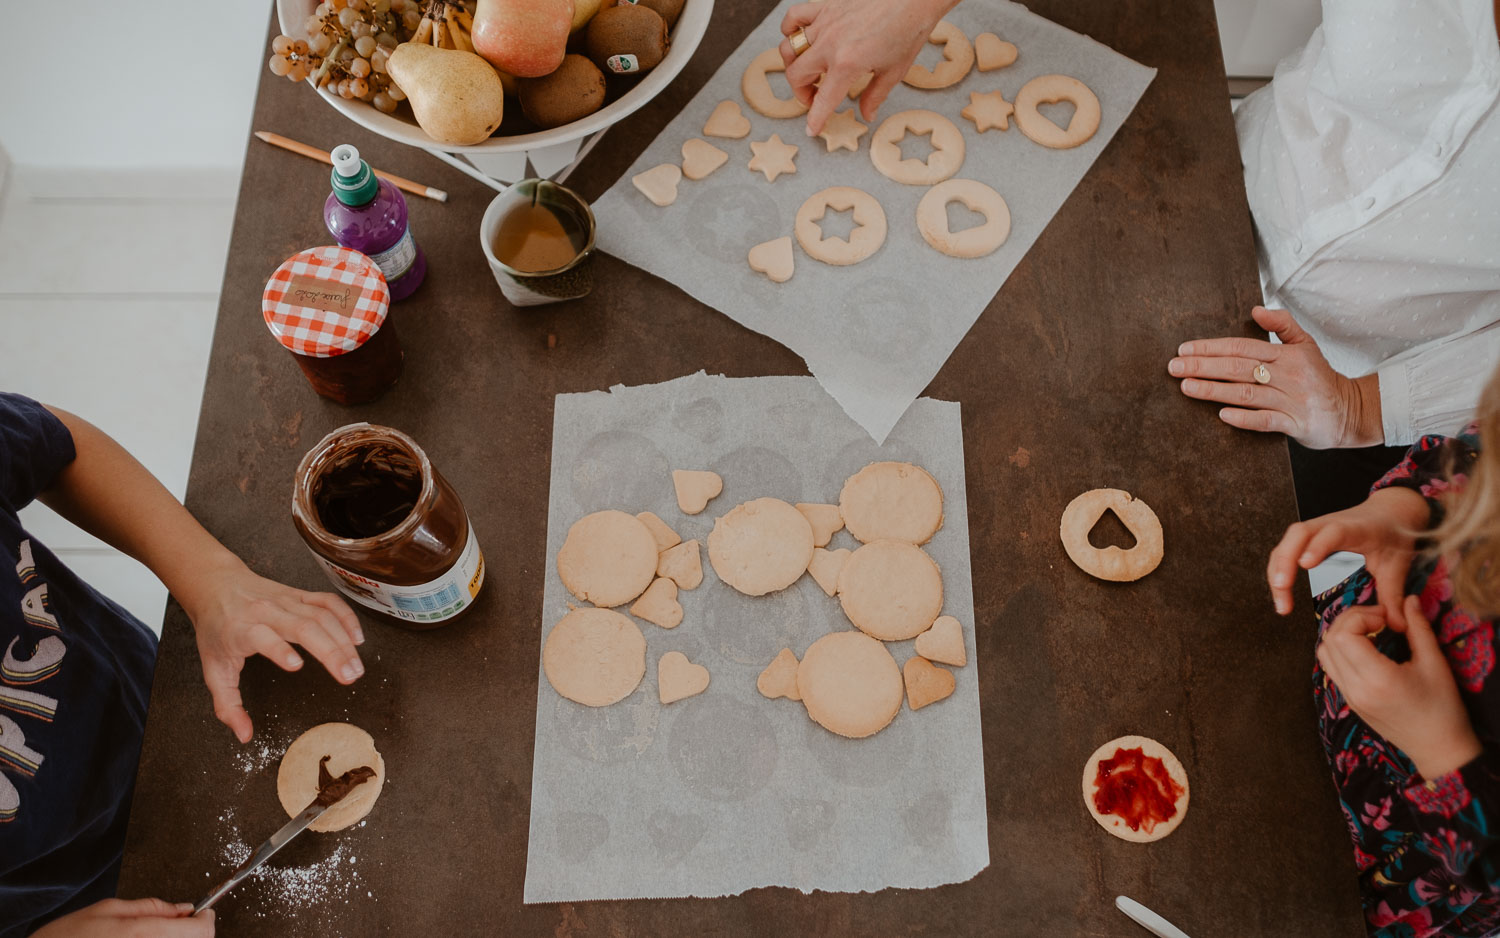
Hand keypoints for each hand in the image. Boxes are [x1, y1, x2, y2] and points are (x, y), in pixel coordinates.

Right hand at [32, 899, 213, 937]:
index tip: (205, 912)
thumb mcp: (108, 908)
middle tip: (183, 921)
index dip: (207, 919)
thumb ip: (151, 907)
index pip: (200, 931)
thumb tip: (184, 908)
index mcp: (142, 932)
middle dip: (194, 930)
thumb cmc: (68, 937)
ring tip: (160, 931)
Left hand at [182, 554, 363, 742]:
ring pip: (321, 616)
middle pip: (304, 627)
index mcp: (241, 630)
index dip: (278, 649)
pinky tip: (357, 638)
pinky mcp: (300, 594)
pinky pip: (329, 601)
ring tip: (356, 667)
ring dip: (343, 641)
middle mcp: (266, 613)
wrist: (216, 587)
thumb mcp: (213, 670)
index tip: (296, 666)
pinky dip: (346, 617)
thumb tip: (244, 735)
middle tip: (349, 676)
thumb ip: (228, 705)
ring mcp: (286, 601)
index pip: (262, 637)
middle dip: (330, 651)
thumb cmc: (217, 631)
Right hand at [778, 0, 954, 134]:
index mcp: (847, 64)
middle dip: (801, 92)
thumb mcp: (894, 71)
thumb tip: (867, 114)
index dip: (815, 119)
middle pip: (796, 75)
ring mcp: (824, 23)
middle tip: (814, 96)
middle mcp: (830, 44)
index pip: (823, 100)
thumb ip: (875, 95)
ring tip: (808, 70)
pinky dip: (790, 30)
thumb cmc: (909, 29)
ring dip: (794, 65)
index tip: (812, 129)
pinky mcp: (825, 6)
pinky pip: (793, 18)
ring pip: (789, 48)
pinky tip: (801, 38)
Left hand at [1169, 306, 1382, 448]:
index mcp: (1286, 354)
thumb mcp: (1306, 344)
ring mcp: (1291, 400)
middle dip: (1203, 366)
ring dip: (1214, 390)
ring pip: (1247, 393)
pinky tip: (1222, 415)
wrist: (1351, 410)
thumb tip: (1256, 310)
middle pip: (1238, 368)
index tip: (1184, 350)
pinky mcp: (1296, 424)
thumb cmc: (1321, 377)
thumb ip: (1282, 324)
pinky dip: (1244, 418)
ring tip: (1186, 387)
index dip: (1211, 347)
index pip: (1241, 347)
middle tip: (1173, 367)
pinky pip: (1266, 421)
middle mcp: (1288, 375)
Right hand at [1267, 486, 1427, 619]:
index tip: (1305, 564)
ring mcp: (1314, 530)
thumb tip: (1397, 626)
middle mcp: (1329, 524)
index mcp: (1355, 528)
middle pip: (1297, 535)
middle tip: (1282, 588)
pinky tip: (1281, 592)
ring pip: (1286, 543)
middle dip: (1285, 561)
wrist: (1388, 513)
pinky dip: (1278, 570)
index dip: (1317, 546)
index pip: (1333, 532)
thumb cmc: (1391, 536)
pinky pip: (1285, 550)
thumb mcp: (1398, 564)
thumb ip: (1393, 594)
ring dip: (1277, 570)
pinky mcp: (1306, 538)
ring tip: (1281, 602)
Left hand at [1318, 597, 1482, 779]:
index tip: (1386, 617)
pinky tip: (1365, 647)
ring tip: (1371, 630)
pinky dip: (1340, 649)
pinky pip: (1330, 667)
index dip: (1361, 616)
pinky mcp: (1348, 700)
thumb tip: (1408, 599)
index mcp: (1376, 680)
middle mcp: (1355, 689)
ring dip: (1342, 633)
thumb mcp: (1435, 664)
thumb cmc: (1442, 709)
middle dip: (1351, 620)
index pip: (1344, 635)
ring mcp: (1348, 697)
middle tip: (1379, 619)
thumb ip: (1418, 628)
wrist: (1438, 748)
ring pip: (1324, 653)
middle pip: (1330, 640)